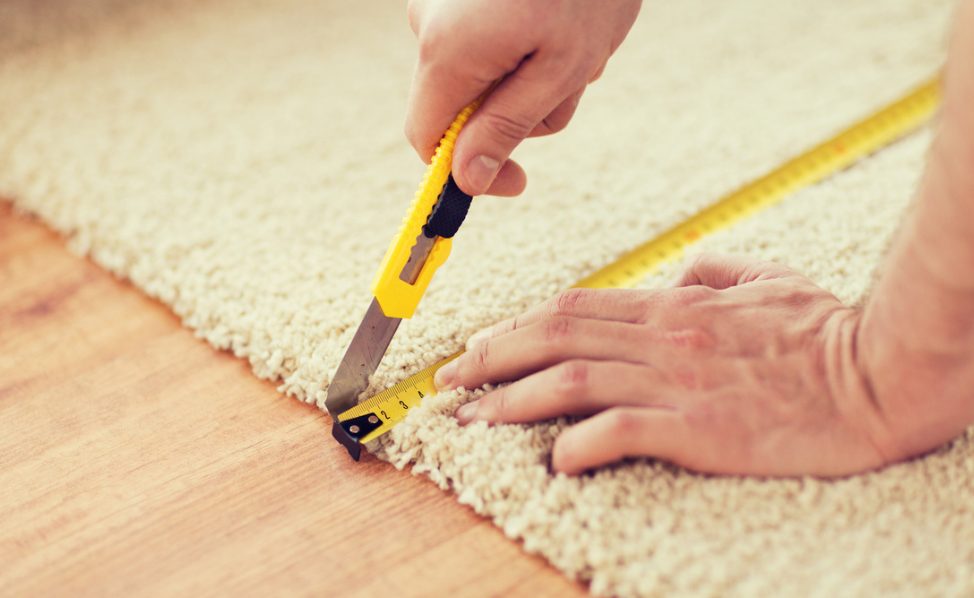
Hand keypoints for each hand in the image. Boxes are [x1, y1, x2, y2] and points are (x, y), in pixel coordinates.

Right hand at [405, 0, 641, 196]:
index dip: (464, 170)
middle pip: (460, 107)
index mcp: (447, 50)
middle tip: (573, 81)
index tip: (514, 181)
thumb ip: (506, 126)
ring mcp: (441, 2)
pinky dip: (525, 47)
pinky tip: (557, 22)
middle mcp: (429, 24)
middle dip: (517, 112)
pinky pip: (484, 42)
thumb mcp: (559, 69)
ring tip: (575, 43)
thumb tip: (467, 179)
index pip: (427, 138)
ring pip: (480, 76)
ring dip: (531, 78)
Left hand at [434, 254, 904, 476]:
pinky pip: (620, 431)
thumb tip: (683, 270)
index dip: (515, 328)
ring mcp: (678, 381)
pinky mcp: (700, 428)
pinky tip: (555, 462)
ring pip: (570, 382)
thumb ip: (719, 269)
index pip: (573, 309)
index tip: (478, 347)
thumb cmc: (826, 331)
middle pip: (553, 339)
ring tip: (472, 421)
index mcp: (674, 305)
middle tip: (448, 383)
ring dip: (511, 401)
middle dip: (490, 359)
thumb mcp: (770, 279)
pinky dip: (579, 445)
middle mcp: (664, 337)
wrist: (879, 374)